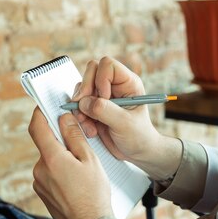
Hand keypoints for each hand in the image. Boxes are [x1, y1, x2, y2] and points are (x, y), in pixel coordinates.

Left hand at [28, 107, 112, 218]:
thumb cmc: (94, 195)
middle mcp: (40, 170)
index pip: (37, 127)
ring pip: (50, 161)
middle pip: (47, 145)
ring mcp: (39, 183)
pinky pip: (50, 175)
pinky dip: (62, 173)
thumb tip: (64, 118)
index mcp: (51, 159)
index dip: (41, 113)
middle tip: (82, 147)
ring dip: (63, 159)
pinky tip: (77, 183)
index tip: (47, 106)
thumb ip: (74, 137)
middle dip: (62, 142)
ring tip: (83, 172)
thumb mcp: (90, 160)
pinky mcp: (42, 193)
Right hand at [72, 57, 181, 180]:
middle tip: (86, 109)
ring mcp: (102, 96)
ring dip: (80, 107)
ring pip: (81, 88)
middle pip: (91, 71)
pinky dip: (80, 116)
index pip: (107, 65)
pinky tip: (91, 129)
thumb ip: (105, 110)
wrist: (136, 153)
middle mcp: (113, 85)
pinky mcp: (93, 107)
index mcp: (128, 83)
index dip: (101, 79)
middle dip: (85, 90)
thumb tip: (84, 102)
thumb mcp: (125, 123)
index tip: (103, 99)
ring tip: (90, 124)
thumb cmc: (139, 136)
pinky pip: (78, 104)